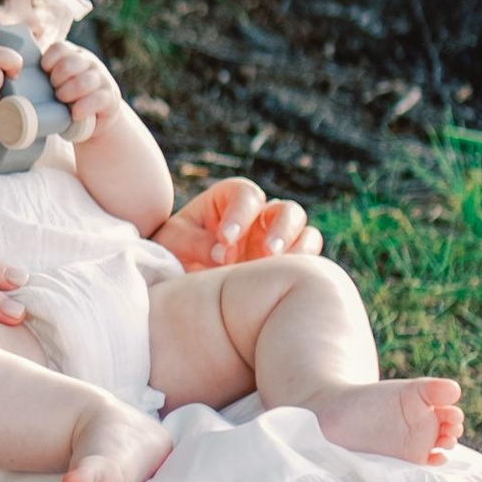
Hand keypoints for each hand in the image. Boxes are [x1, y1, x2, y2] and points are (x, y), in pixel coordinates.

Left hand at [42, 39, 121, 144]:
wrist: (93, 120)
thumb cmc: (65, 100)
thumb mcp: (55, 84)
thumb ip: (41, 76)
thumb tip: (8, 76)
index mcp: (73, 55)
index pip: (59, 48)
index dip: (48, 61)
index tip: (43, 73)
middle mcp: (89, 63)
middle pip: (70, 64)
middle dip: (57, 80)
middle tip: (53, 92)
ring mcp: (102, 79)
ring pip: (84, 81)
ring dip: (67, 93)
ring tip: (62, 102)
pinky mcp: (110, 97)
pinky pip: (97, 99)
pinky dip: (83, 108)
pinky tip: (74, 114)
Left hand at [153, 177, 322, 272]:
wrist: (181, 283)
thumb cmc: (174, 253)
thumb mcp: (174, 243)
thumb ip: (196, 243)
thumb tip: (224, 254)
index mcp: (230, 200)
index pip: (245, 196)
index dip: (239, 213)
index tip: (225, 239)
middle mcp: (260, 218)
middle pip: (287, 210)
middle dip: (281, 229)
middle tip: (268, 252)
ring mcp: (276, 242)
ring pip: (305, 233)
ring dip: (299, 249)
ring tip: (282, 269)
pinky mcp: (285, 268)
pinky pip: (308, 263)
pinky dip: (305, 270)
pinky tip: (290, 285)